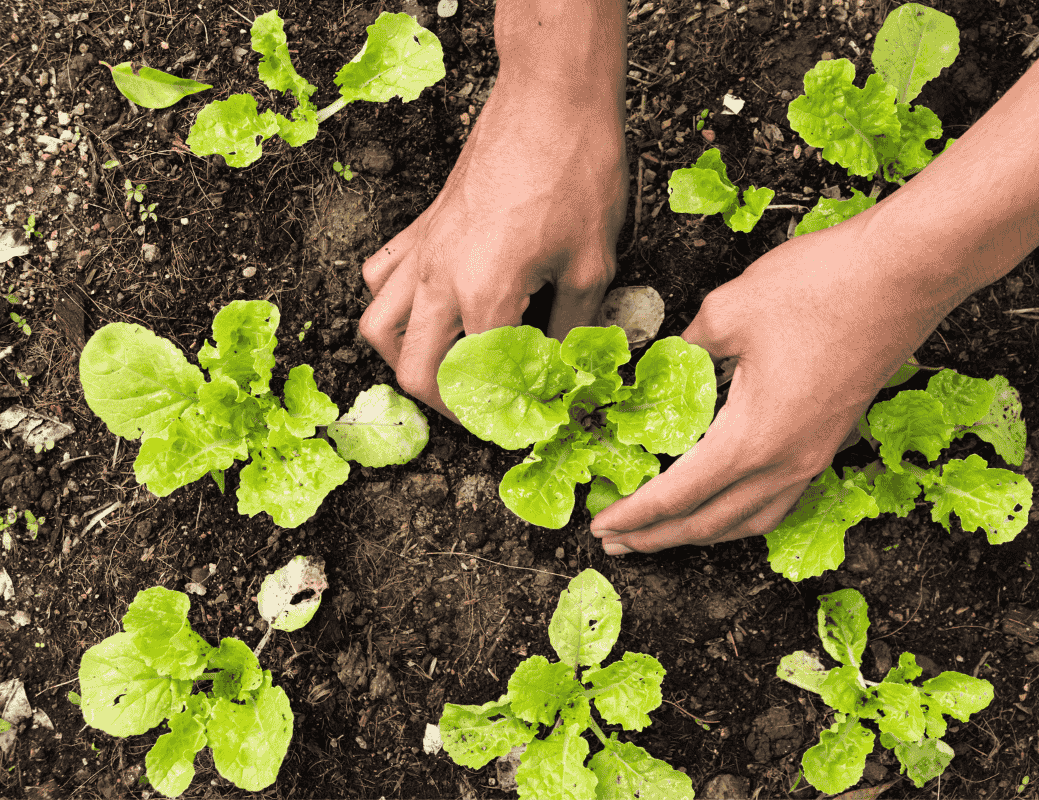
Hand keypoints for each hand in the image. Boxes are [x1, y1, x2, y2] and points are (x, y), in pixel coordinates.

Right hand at [359, 78, 627, 417]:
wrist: (550, 99)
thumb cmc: (577, 172)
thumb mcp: (593, 264)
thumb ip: (575, 329)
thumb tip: (568, 370)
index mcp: (485, 296)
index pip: (481, 382)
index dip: (507, 414)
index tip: (531, 420)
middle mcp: (440, 279)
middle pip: (415, 371)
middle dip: (448, 405)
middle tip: (485, 411)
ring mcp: (424, 251)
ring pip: (379, 327)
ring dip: (405, 360)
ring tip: (445, 370)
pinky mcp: (423, 225)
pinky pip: (383, 276)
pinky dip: (392, 304)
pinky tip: (427, 309)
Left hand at [590, 207, 954, 553]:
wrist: (906, 273)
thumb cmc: (821, 286)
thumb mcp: (728, 310)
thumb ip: (686, 347)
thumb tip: (667, 361)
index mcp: (752, 439)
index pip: (677, 496)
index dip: (634, 515)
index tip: (601, 525)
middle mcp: (786, 462)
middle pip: (710, 522)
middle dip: (658, 536)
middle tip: (616, 541)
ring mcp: (815, 456)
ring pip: (750, 520)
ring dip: (702, 533)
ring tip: (664, 534)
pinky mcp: (832, 440)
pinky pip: (779, 500)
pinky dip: (742, 515)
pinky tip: (728, 504)